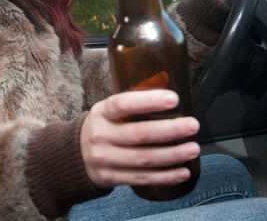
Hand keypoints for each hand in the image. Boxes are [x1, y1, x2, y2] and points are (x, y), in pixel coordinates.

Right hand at [80, 89, 200, 188]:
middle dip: (170, 130)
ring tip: (193, 148)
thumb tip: (167, 87)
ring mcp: (105, 159)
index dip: (149, 101)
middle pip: (139, 134)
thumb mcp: (108, 111)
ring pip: (144, 159)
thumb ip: (133, 103)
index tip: (174, 99)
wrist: (73, 157)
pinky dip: (165, 177)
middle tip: (193, 125)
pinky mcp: (111, 178)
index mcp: (101, 113)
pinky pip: (142, 178)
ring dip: (172, 155)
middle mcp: (101, 136)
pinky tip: (183, 172)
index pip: (123, 104)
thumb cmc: (102, 127)